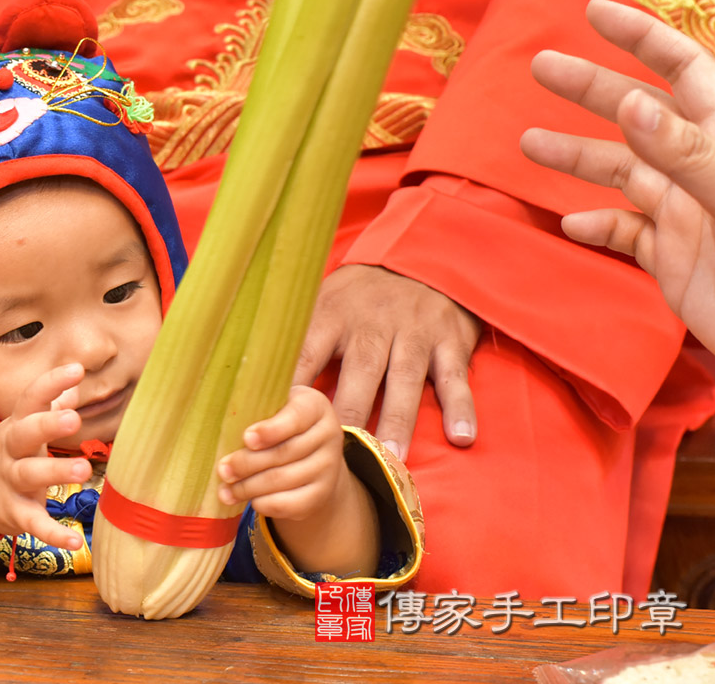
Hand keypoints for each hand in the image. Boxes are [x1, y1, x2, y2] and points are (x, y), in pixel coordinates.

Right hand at [0, 363, 92, 549]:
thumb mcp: (21, 427)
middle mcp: (11, 451)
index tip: (76, 370)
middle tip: (73, 418)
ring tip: (85, 470)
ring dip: (56, 471)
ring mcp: (9, 482)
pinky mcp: (13, 513)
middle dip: (47, 425)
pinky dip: (53, 534)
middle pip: (25, 434)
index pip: (31, 399)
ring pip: (30, 475)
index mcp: (16, 425)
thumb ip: (49, 405)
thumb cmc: (5, 454)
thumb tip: (76, 380)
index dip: (51, 383)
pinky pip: (33, 523)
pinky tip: (75, 541)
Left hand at [216, 385, 343, 518]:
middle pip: (284, 452)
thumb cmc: (280, 424)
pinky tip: (248, 501)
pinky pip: (291, 503)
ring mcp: (329, 466)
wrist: (312, 456)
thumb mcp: (273, 408)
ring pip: (283, 480)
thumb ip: (256, 412)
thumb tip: (218, 421)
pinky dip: (265, 503)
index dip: (270, 430)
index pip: (295, 417)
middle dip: (248, 463)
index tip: (246, 438)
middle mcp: (329, 434)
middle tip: (223, 469)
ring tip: (226, 490)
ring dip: (250, 487)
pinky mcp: (322, 494)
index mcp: (314, 406)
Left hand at [295, 264, 480, 459]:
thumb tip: (252, 379)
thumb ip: (296, 340)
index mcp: (333, 314)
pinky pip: (454, 377)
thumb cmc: (358, 295)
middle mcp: (373, 322)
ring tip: (392, 456)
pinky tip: (461, 438)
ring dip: (398, 419)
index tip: (280, 423)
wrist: (420, 257)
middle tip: (341, 452)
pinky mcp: (449, 340)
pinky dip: (460, 407)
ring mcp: (414, 331)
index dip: (293, 387)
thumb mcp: (323, 301)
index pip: (308, 353)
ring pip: (405, 378)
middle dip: (351, 411)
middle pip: (360, 370)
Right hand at [522, 0, 714, 362]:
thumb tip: (631, 106)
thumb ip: (685, 152)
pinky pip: (625, 233)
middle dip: (589, 87)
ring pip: (622, 172)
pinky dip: (597, 227)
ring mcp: (685, 211)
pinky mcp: (671, 257)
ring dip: (576, 155)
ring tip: (528, 143)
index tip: (592, 12)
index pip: (683, 67)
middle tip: (540, 66)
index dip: (640, 36)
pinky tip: (572, 224)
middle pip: (638, 113)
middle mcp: (701, 165)